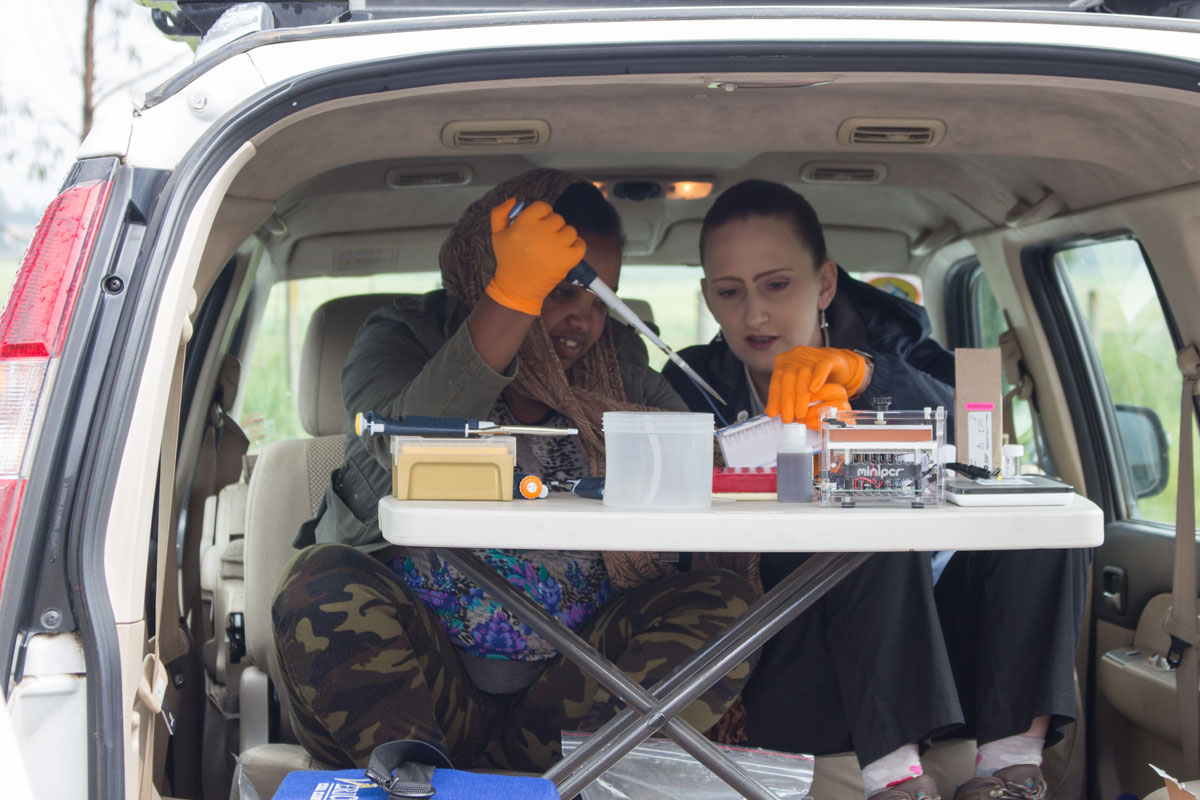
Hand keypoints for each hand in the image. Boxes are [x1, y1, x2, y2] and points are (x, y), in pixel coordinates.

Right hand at [485, 198, 586, 315]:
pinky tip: (564, 253)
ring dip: (563, 238)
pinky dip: (576, 247)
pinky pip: (580, 244)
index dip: (542, 215)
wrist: (517, 288)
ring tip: (552, 249)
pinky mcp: (568, 258)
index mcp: (524, 223)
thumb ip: (500, 213)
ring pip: (570, 230)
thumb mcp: (497, 234)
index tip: (538, 225)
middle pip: (558, 218)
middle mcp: (541, 232)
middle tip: (543, 241)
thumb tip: (514, 200)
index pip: (543, 206)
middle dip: (552, 228)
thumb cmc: (508, 260)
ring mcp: (556, 245)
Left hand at [765, 346, 867, 423]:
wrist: (840, 365)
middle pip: (788, 378)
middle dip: (786, 400)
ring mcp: (812, 355)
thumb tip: (774, 412)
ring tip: (800, 413)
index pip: (776, 381)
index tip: (773, 414)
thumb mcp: (797, 384)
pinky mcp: (828, 357)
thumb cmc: (814, 377)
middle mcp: (796, 356)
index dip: (774, 399)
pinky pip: (822, 367)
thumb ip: (786, 395)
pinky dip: (817, 379)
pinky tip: (814, 391)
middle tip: (788, 418)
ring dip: (801, 396)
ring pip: (804, 374)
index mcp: (784, 362)